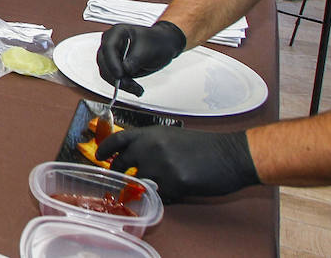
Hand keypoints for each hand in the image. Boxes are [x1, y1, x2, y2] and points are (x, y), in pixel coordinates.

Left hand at [97, 127, 258, 200]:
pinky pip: (159, 196)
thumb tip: (134, 157)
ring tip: (157, 184)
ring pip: (139, 182)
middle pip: (122, 165)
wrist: (230, 155)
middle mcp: (150, 148)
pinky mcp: (173, 184)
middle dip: (119, 174)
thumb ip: (151, 145)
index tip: (100, 157)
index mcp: (151, 134)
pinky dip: (164, 196)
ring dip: (144, 186)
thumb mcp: (172, 137)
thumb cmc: (206, 146)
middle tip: (120, 178)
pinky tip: (175, 191)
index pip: (118, 140)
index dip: (105, 149)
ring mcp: (160, 167)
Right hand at [98, 21, 186, 95]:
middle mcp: (111, 42)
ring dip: (120, 83)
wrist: (163, 46)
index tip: (119, 75)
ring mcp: (112, 54)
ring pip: (107, 72)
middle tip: (130, 85)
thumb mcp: (149, 49)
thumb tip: (126, 69)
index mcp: (118, 32)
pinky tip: (135, 88)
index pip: (108, 47)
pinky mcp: (116, 65)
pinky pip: (113, 77)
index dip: (112, 62)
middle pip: (104, 61)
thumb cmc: (157, 42)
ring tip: (136, 89)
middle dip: (116, 76)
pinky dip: (123, 85)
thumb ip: (136, 58)